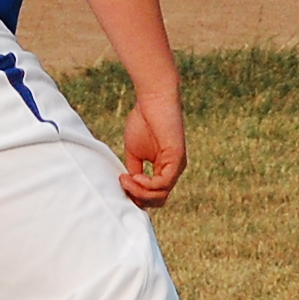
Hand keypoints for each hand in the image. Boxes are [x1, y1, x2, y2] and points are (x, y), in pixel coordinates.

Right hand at [119, 91, 185, 208]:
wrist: (154, 99)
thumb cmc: (144, 120)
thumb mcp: (134, 152)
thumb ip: (134, 170)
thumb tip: (129, 187)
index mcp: (165, 169)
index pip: (154, 195)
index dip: (137, 196)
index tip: (121, 183)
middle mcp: (173, 170)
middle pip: (159, 200)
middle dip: (138, 198)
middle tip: (123, 184)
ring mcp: (177, 166)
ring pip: (161, 195)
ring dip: (140, 192)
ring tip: (126, 180)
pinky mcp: (177, 158)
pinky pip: (163, 183)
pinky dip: (147, 185)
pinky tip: (136, 177)